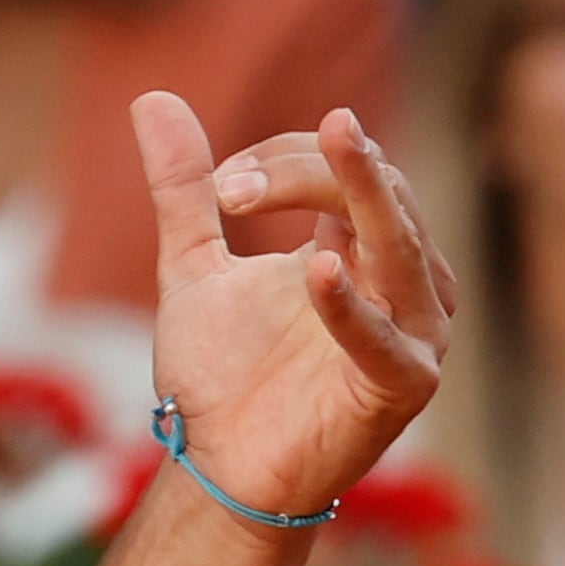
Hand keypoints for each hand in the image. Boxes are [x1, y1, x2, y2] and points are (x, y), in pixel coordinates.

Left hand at [137, 94, 454, 518]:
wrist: (220, 468)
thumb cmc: (222, 372)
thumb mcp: (193, 267)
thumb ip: (184, 190)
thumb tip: (151, 97)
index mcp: (359, 245)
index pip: (343, 169)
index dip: (284, 159)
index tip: (217, 190)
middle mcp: (400, 280)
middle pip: (378, 196)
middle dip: (309, 172)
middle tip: (232, 184)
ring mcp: (413, 332)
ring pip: (402, 247)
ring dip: (363, 197)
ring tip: (338, 144)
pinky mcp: (403, 385)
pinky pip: (387, 339)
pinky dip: (354, 306)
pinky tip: (321, 268)